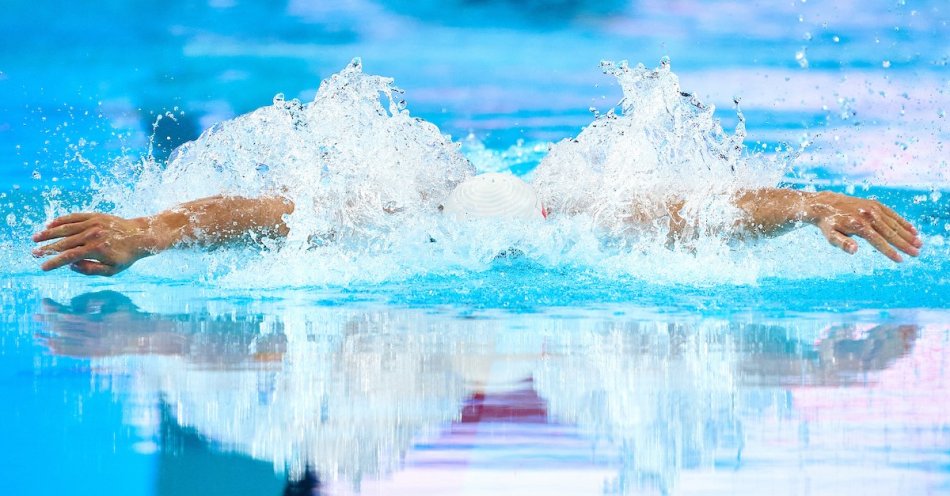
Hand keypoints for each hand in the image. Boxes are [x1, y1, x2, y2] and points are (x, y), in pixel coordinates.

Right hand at [32, 213, 154, 275]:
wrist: (141, 236)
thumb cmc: (126, 256)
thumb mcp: (112, 270)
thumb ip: (90, 270)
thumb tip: (71, 265)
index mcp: (96, 249)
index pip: (69, 256)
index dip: (54, 262)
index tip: (43, 267)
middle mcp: (93, 235)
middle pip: (64, 242)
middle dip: (47, 248)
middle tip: (34, 253)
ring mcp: (93, 223)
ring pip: (66, 228)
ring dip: (49, 233)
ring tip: (36, 238)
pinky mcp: (95, 216)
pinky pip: (74, 217)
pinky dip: (61, 220)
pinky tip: (50, 225)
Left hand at [805, 192, 921, 261]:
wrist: (826, 204)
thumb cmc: (829, 224)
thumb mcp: (830, 236)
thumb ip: (842, 243)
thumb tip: (855, 250)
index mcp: (858, 225)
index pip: (878, 241)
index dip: (890, 252)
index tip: (901, 260)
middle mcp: (868, 216)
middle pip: (890, 233)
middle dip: (904, 244)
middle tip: (917, 254)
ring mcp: (873, 209)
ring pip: (894, 223)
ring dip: (908, 234)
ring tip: (919, 244)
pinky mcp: (875, 204)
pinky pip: (892, 214)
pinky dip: (903, 222)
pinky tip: (913, 231)